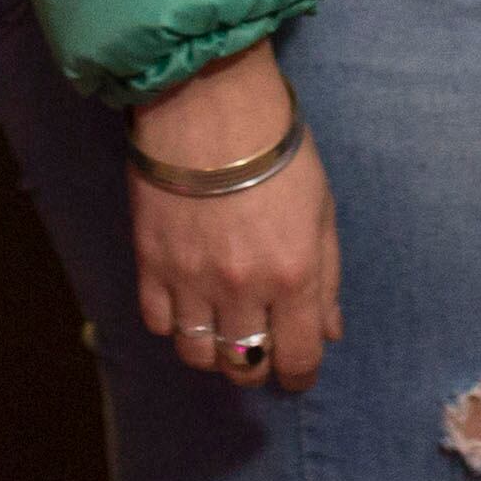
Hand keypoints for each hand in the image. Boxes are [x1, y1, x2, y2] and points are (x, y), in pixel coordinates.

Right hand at [125, 46, 339, 395]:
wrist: (209, 105)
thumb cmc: (277, 151)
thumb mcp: (321, 210)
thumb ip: (327, 277)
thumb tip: (330, 331)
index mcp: (293, 275)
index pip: (298, 358)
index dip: (300, 375)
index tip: (297, 371)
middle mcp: (242, 288)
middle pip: (246, 366)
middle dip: (257, 367)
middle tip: (260, 349)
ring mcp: (191, 280)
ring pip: (199, 355)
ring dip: (214, 352)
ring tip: (221, 330)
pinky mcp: (150, 263)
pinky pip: (159, 324)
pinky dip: (174, 324)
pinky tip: (187, 304)